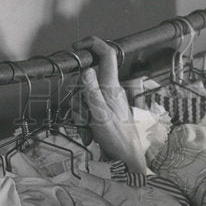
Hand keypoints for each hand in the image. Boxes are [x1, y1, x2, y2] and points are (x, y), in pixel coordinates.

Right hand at [72, 36, 146, 171]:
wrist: (128, 160)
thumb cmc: (119, 140)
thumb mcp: (100, 114)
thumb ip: (92, 92)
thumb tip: (86, 70)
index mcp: (112, 86)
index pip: (106, 54)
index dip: (92, 44)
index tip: (77, 47)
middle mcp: (110, 91)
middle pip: (87, 81)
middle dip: (78, 96)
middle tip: (81, 114)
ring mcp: (107, 103)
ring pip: (84, 97)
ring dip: (80, 114)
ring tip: (88, 128)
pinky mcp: (104, 114)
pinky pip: (88, 111)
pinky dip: (84, 123)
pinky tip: (90, 135)